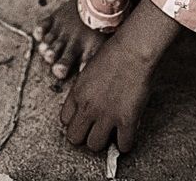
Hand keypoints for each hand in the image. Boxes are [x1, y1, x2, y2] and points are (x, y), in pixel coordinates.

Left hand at [60, 0, 178, 154]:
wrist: (131, 50)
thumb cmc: (112, 55)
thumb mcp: (88, 72)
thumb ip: (84, 91)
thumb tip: (85, 108)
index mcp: (77, 93)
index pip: (64, 120)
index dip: (75, 121)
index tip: (83, 119)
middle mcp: (88, 107)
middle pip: (74, 138)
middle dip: (83, 136)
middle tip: (94, 130)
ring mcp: (107, 115)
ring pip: (94, 146)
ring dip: (102, 141)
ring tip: (110, 133)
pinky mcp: (126, 120)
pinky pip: (123, 146)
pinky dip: (125, 143)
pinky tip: (126, 134)